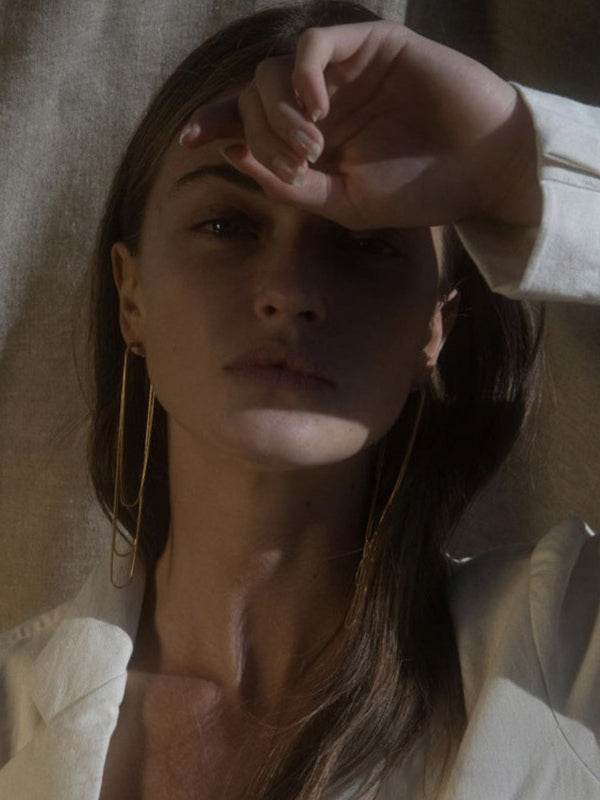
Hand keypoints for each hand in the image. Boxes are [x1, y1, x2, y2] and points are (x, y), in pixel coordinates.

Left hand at [181, 21, 540, 229]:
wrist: (481, 173)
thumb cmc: (419, 192)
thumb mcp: (345, 205)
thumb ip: (291, 186)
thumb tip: (234, 151)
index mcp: (312, 139)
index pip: (249, 121)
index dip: (215, 122)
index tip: (189, 140)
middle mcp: (321, 102)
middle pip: (253, 96)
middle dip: (259, 131)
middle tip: (298, 163)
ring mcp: (344, 73)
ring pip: (276, 69)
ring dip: (278, 112)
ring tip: (310, 147)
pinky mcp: (372, 46)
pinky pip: (317, 45)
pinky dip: (303, 75)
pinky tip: (316, 110)